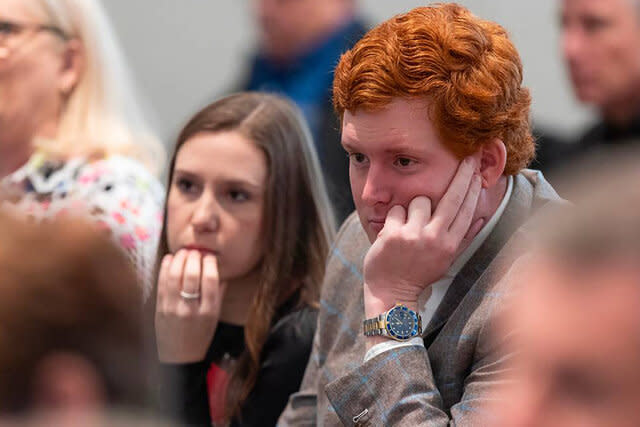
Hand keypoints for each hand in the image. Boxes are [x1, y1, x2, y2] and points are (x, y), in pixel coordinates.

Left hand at [155, 250, 226, 362]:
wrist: (179, 358)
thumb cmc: (200, 335)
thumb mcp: (214, 317)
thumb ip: (218, 294)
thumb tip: (219, 271)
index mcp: (208, 312)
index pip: (210, 280)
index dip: (210, 263)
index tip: (210, 256)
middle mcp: (190, 309)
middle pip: (191, 275)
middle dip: (194, 257)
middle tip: (196, 251)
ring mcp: (173, 309)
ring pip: (175, 276)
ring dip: (179, 259)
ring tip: (184, 252)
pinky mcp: (159, 308)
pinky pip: (161, 283)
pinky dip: (165, 268)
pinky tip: (170, 259)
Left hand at [363, 157, 483, 317]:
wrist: (392, 292)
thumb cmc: (419, 273)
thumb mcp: (446, 258)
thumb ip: (463, 237)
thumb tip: (483, 216)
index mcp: (450, 244)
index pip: (466, 209)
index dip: (473, 187)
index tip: (478, 169)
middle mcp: (435, 238)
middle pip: (452, 197)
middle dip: (463, 173)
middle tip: (468, 155)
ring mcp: (413, 236)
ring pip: (419, 200)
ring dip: (412, 209)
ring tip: (407, 227)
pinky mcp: (393, 234)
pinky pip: (396, 209)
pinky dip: (393, 218)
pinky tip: (392, 234)